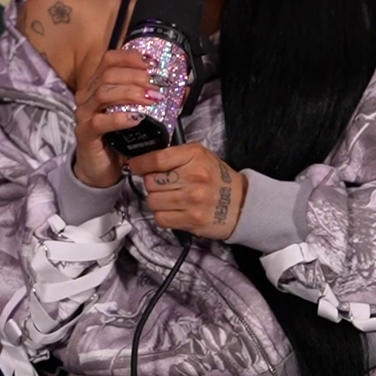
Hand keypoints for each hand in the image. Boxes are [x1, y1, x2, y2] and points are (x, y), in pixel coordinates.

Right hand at [73, 49, 156, 188]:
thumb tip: (182, 88)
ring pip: (104, 93)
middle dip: (136, 76)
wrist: (100, 167)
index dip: (131, 58)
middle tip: (157, 86)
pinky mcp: (85, 133)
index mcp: (97, 85)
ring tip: (151, 99)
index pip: (109, 59)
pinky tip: (136, 118)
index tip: (153, 64)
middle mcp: (87, 95)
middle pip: (108, 74)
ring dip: (131, 93)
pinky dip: (119, 118)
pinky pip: (100, 121)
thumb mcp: (135, 114)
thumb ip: (153, 99)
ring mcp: (84, 114)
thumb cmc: (117, 137)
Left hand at [129, 143, 243, 239]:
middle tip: (162, 185)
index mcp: (194, 156)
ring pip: (152, 200)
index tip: (134, 166)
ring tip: (168, 198)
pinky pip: (160, 218)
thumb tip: (143, 160)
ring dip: (156, 200)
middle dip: (151, 184)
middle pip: (151, 181)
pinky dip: (162, 215)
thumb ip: (174, 155)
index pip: (157, 159)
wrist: (241, 204)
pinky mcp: (192, 220)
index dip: (140, 163)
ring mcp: (192, 200)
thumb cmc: (216, 177)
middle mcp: (194, 177)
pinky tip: (173, 210)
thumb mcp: (200, 156)